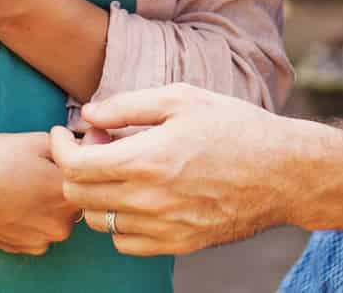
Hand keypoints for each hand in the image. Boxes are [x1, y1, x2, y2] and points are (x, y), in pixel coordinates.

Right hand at [0, 132, 80, 253]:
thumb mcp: (35, 140)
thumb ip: (68, 144)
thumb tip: (85, 143)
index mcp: (68, 195)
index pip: (89, 175)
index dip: (81, 158)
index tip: (67, 148)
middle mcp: (60, 225)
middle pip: (74, 198)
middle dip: (64, 182)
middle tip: (39, 167)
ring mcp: (40, 241)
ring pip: (56, 217)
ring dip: (48, 203)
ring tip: (22, 184)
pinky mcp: (20, 249)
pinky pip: (37, 231)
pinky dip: (31, 219)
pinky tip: (12, 202)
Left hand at [50, 84, 322, 255]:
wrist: (283, 172)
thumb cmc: (234, 126)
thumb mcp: (182, 99)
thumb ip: (128, 106)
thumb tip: (88, 115)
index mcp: (147, 159)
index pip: (75, 166)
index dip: (60, 147)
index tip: (63, 132)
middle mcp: (149, 200)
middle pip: (79, 196)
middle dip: (75, 167)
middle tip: (97, 144)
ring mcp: (164, 227)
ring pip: (100, 221)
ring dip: (97, 193)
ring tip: (120, 168)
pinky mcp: (178, 244)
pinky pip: (126, 242)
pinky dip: (120, 221)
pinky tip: (138, 195)